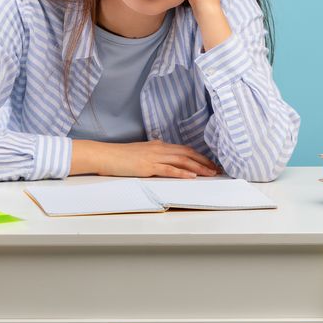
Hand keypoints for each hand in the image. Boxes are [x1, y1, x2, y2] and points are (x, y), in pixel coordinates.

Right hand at [73, 139, 219, 178]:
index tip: (210, 163)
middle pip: (187, 154)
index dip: (199, 156)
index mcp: (158, 146)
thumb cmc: (120, 156)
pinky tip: (192, 177)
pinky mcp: (148, 167)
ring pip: (182, 161)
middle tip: (217, 169)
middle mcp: (159, 149)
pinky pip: (169, 169)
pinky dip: (182, 173)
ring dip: (198, 167)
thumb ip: (153, 155)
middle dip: (204, 161)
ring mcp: (154, 157)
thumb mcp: (141, 152)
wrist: (105, 155)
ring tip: (210, 173)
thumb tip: (164, 160)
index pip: (184, 149)